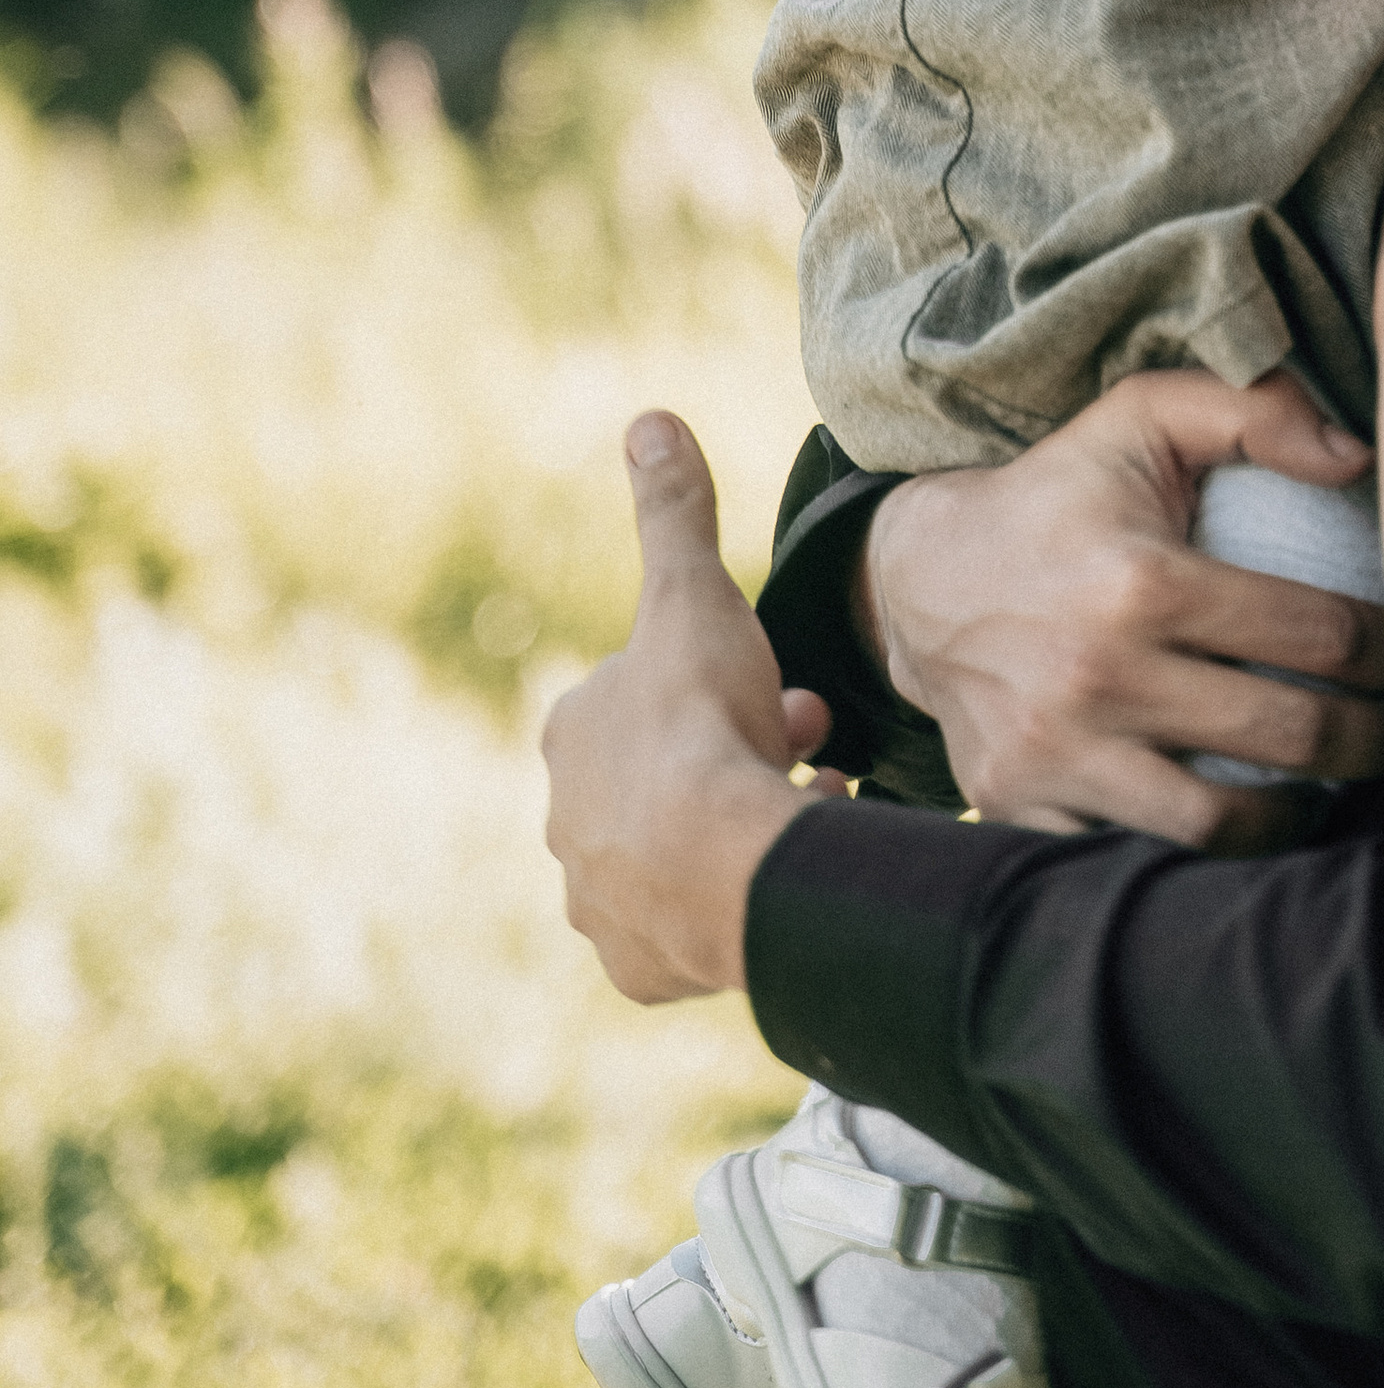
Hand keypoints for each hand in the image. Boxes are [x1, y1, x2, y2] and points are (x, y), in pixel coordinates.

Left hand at [542, 410, 843, 1002]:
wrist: (730, 866)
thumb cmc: (706, 725)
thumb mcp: (695, 596)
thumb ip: (673, 513)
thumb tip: (648, 419)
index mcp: (575, 734)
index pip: (642, 696)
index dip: (713, 682)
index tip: (774, 686)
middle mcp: (571, 823)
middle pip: (665, 774)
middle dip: (734, 752)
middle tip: (803, 741)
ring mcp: (603, 902)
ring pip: (678, 854)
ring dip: (736, 827)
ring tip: (808, 811)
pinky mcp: (641, 967)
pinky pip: (689, 932)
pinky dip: (733, 906)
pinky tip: (783, 878)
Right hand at [861, 371, 1383, 847]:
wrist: (919, 578)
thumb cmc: (1057, 496)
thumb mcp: (1141, 420)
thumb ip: (1252, 411)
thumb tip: (1359, 457)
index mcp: (1142, 580)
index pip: (1316, 633)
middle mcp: (1099, 675)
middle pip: (1289, 734)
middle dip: (1372, 741)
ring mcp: (1055, 752)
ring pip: (1219, 822)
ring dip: (1298, 816)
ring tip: (1334, 793)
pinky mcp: (1020, 805)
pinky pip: (1131, 855)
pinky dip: (1193, 854)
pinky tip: (1240, 825)